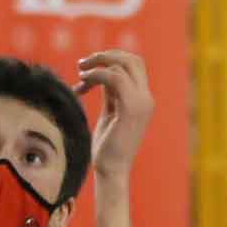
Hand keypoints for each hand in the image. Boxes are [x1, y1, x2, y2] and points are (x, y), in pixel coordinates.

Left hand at [77, 47, 153, 181]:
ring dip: (97, 63)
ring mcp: (142, 102)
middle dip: (105, 55)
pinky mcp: (131, 108)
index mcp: (143, 99)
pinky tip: (82, 83)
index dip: (110, 61)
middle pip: (132, 59)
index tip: (87, 71)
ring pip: (123, 64)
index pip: (134, 65)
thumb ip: (111, 93)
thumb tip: (102, 74)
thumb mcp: (109, 113)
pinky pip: (114, 77)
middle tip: (82, 64)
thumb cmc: (106, 147)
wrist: (111, 171)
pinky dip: (96, 75)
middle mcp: (146, 98)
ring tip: (79, 73)